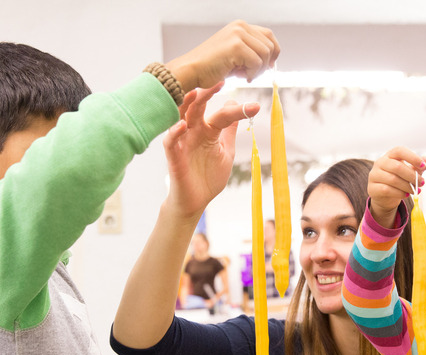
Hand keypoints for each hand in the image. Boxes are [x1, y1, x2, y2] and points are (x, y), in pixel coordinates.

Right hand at [162, 83, 259, 220]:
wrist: (196, 201)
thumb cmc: (208, 177)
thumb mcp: (225, 152)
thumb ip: (229, 132)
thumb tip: (235, 107)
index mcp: (208, 131)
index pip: (221, 114)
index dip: (237, 109)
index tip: (254, 106)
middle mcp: (193, 132)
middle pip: (197, 107)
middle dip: (207, 93)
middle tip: (220, 81)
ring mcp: (182, 143)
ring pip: (180, 118)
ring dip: (187, 105)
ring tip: (196, 93)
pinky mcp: (174, 157)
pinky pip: (170, 142)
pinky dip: (174, 132)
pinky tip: (182, 125)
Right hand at [166, 20, 279, 91]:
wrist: (191, 70)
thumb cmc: (211, 67)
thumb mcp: (235, 56)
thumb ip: (252, 53)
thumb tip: (272, 62)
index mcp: (240, 26)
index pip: (269, 36)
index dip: (272, 53)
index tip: (266, 67)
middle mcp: (240, 26)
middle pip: (270, 45)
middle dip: (265, 64)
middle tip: (251, 74)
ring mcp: (238, 34)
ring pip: (266, 54)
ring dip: (258, 70)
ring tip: (243, 75)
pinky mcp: (236, 46)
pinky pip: (257, 63)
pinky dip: (252, 73)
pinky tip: (240, 76)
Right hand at [368, 147, 425, 227]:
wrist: (385, 197)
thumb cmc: (399, 180)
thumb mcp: (410, 172)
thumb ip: (418, 167)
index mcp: (389, 155)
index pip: (399, 151)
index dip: (412, 157)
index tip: (423, 166)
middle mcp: (379, 163)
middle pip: (397, 167)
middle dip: (412, 176)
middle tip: (422, 183)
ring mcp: (374, 175)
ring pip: (393, 180)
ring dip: (407, 186)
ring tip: (416, 190)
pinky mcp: (372, 188)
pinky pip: (387, 190)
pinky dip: (399, 193)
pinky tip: (406, 195)